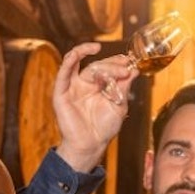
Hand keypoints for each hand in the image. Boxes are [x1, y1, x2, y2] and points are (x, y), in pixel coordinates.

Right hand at [53, 43, 138, 172]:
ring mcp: (71, 87)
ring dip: (86, 53)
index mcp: (97, 86)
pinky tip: (77, 54)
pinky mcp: (61, 93)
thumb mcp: (119, 105)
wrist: (91, 145)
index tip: (129, 63)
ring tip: (97, 48)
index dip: (116, 63)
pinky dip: (68, 61)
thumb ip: (124, 88)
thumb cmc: (104, 128)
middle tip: (124, 69)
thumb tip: (134, 70)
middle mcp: (83, 84)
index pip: (106, 68)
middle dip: (110, 65)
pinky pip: (62, 74)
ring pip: (77, 63)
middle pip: (95, 66)